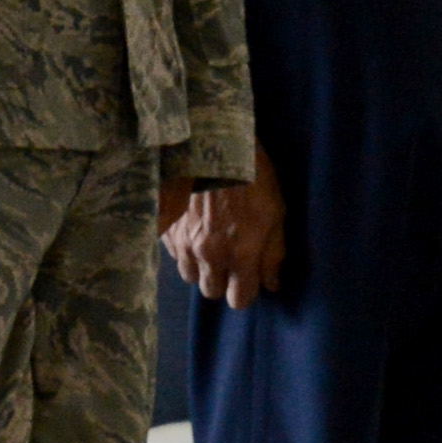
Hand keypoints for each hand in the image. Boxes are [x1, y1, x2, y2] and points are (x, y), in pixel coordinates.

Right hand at [166, 158, 287, 309]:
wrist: (212, 142)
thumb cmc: (252, 175)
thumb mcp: (276, 212)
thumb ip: (274, 253)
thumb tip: (272, 283)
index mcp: (239, 255)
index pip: (239, 300)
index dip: (246, 291)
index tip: (250, 278)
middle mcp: (208, 256)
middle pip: (211, 292)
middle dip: (223, 280)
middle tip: (231, 258)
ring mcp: (183, 243)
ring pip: (190, 276)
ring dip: (202, 267)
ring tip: (212, 244)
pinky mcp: (166, 229)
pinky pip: (175, 254)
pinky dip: (185, 249)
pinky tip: (196, 229)